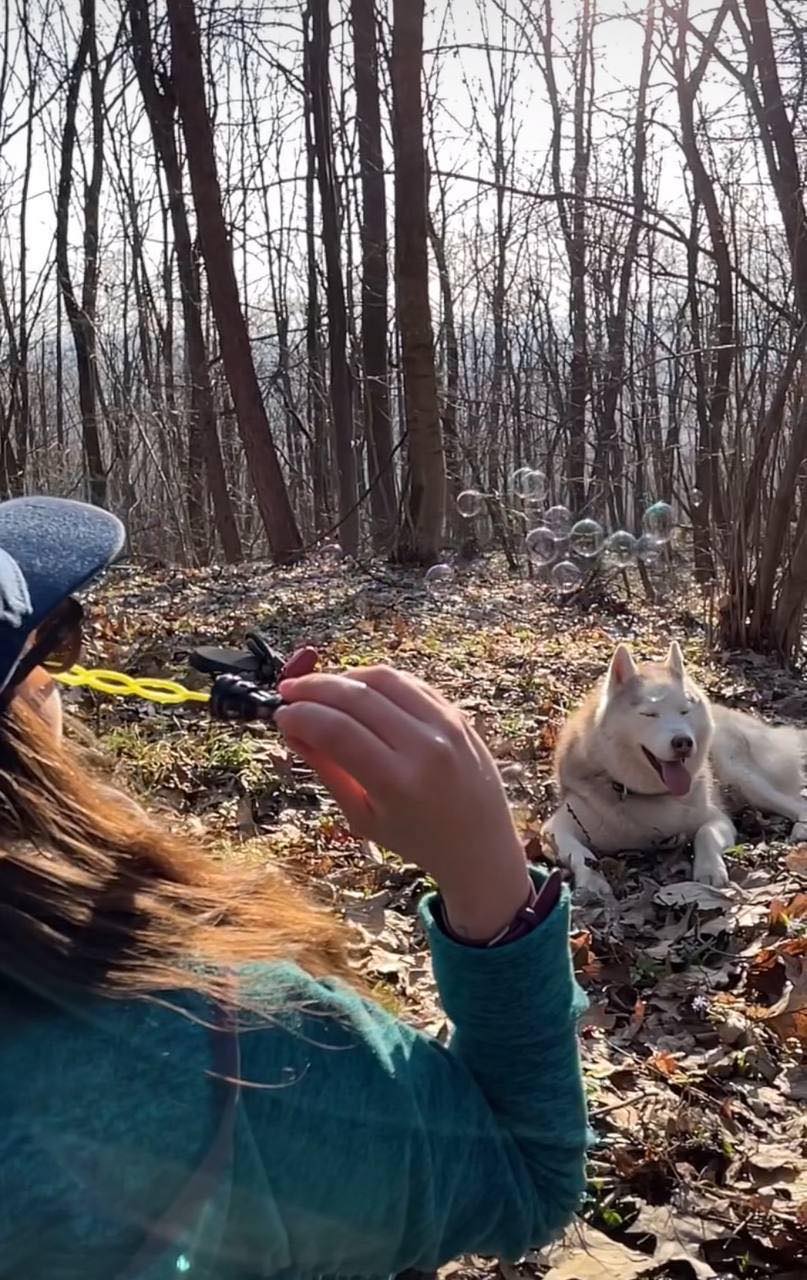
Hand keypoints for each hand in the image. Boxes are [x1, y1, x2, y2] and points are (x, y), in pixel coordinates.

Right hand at [275, 666, 530, 940]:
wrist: (480, 845)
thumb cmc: (415, 838)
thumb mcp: (362, 816)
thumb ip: (327, 769)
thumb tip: (291, 728)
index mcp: (398, 782)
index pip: (336, 730)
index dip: (301, 716)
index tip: (281, 715)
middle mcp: (425, 747)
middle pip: (356, 697)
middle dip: (314, 688)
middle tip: (289, 691)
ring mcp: (445, 726)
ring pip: (383, 679)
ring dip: (343, 677)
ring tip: (319, 690)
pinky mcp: (456, 714)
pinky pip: (408, 683)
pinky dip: (376, 681)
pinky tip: (355, 690)